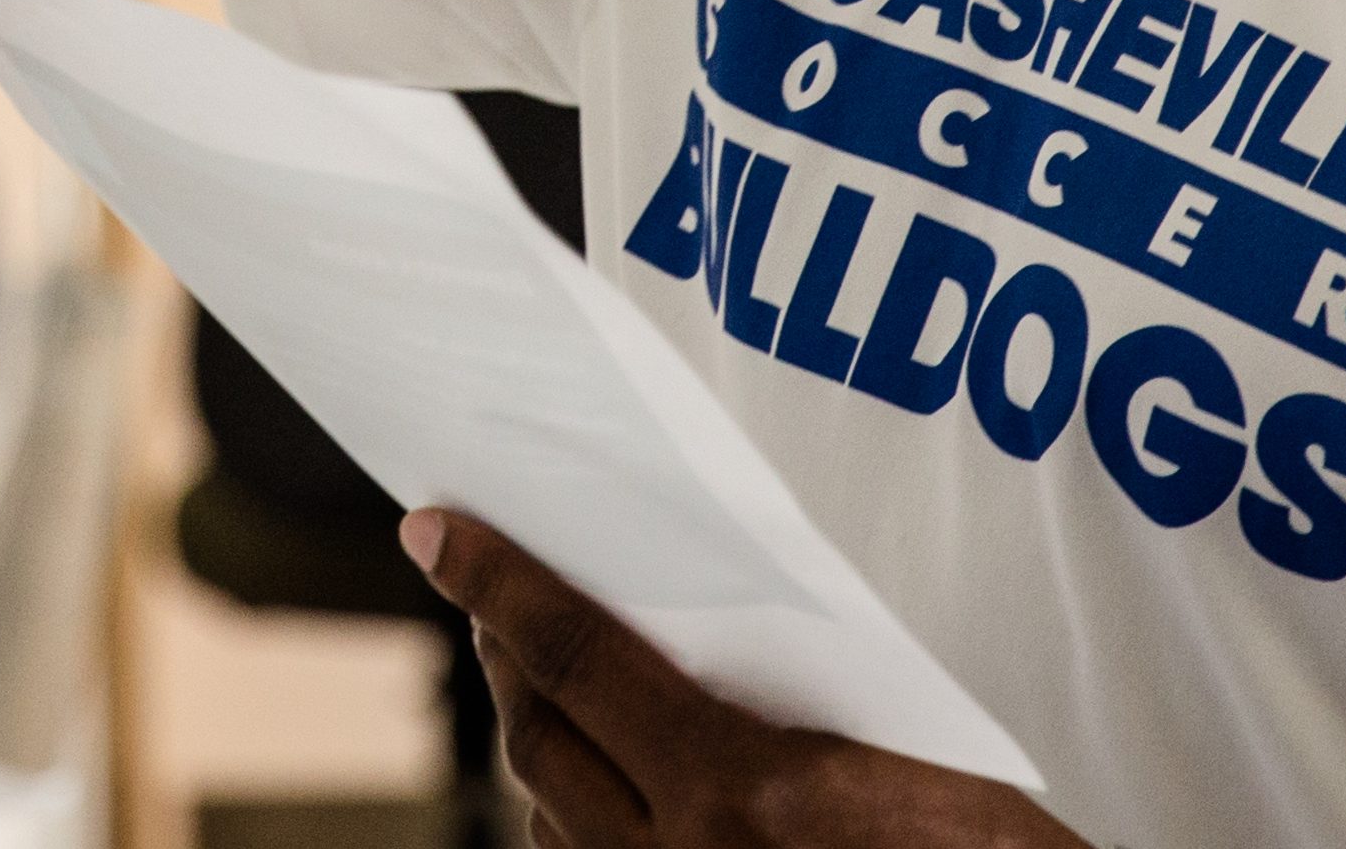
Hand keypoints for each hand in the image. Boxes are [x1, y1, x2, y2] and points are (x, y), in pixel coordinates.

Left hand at [410, 510, 1094, 848]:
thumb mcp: (909, 756)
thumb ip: (783, 702)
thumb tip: (691, 634)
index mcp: (741, 794)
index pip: (579, 658)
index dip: (498, 583)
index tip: (435, 525)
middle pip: (538, 741)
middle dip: (501, 650)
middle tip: (481, 579)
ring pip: (549, 823)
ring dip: (535, 738)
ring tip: (534, 667)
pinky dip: (575, 818)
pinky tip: (599, 782)